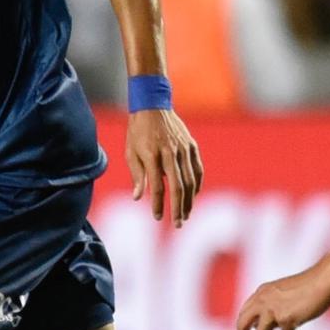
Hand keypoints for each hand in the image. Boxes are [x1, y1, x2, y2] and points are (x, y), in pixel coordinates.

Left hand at [127, 108, 202, 227]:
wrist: (152, 105)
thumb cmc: (138, 132)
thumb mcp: (131, 152)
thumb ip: (138, 176)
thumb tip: (139, 198)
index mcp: (153, 155)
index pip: (159, 187)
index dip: (159, 204)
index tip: (158, 217)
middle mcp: (171, 153)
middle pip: (178, 187)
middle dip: (179, 208)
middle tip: (178, 224)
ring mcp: (183, 149)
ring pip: (191, 180)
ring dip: (189, 200)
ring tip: (186, 214)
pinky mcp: (191, 146)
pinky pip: (198, 169)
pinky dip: (197, 185)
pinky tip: (193, 196)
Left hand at [236, 269, 329, 329]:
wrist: (324, 280)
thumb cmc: (308, 286)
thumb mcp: (282, 295)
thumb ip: (270, 309)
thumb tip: (258, 329)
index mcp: (261, 293)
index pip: (244, 313)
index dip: (243, 328)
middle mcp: (263, 300)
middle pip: (242, 324)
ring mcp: (274, 309)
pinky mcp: (287, 318)